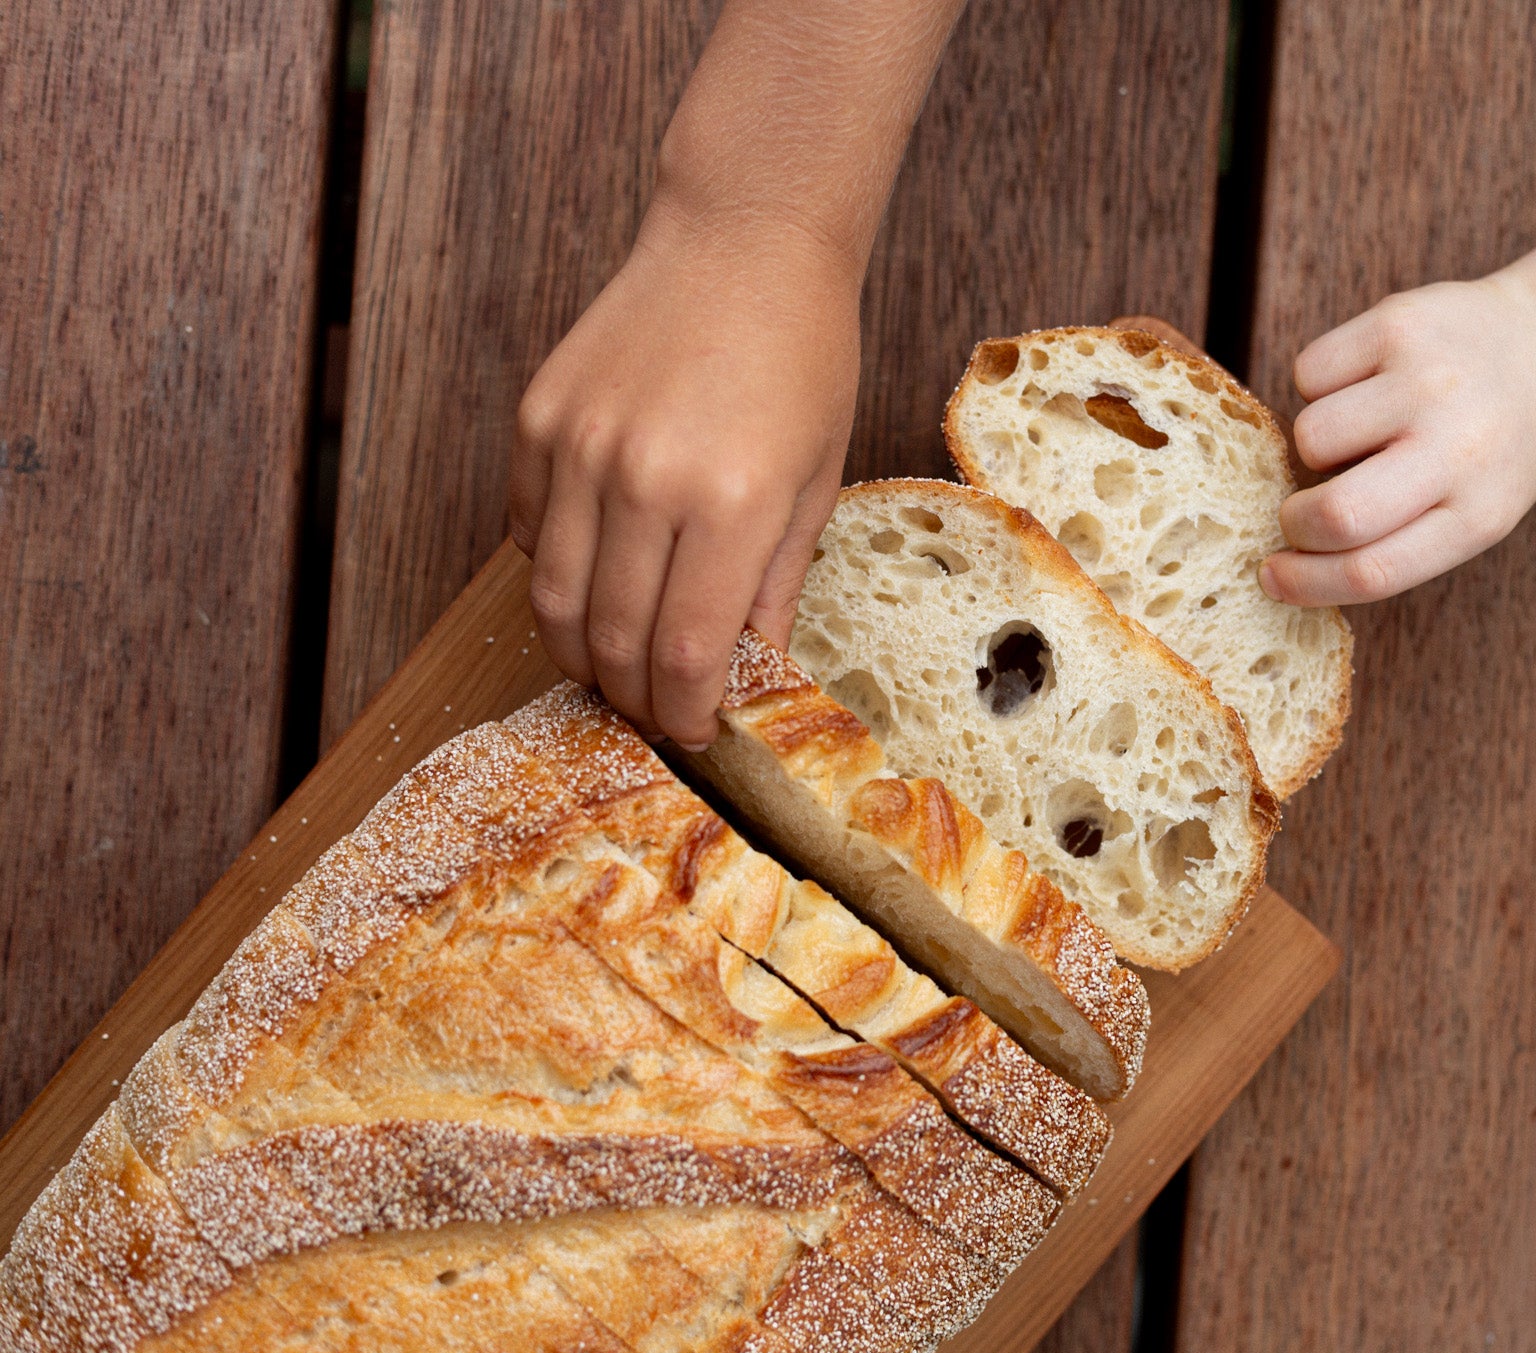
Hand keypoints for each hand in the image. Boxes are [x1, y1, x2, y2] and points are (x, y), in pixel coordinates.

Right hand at [508, 204, 860, 746]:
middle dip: (631, 697)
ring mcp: (579, 446)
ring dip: (579, 652)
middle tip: (652, 713)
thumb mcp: (817, 480)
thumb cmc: (801, 356)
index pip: (685, 655)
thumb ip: (773, 585)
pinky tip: (591, 583)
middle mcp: (643, 479)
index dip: (683, 715)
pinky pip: (524, 531)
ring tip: (612, 668)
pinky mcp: (537, 419)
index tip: (693, 733)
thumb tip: (750, 676)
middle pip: (611, 639)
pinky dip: (552, 575)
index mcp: (730, 502)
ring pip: (552, 598)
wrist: (745, 240)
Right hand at [1261, 274, 1535, 606]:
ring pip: (1310, 434)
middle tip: (1300, 513)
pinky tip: (1364, 382)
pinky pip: (1309, 372)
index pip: (1374, 571)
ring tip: (1359, 431)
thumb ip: (1399, 540)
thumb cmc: (1499, 446)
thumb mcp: (1478, 511)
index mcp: (1480, 513)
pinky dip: (1321, 385)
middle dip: (1295, 521)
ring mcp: (1428, 380)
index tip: (1272, 578)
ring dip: (1315, 443)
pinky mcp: (1399, 323)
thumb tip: (1290, 557)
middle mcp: (1460, 446)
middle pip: (1338, 513)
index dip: (1305, 584)